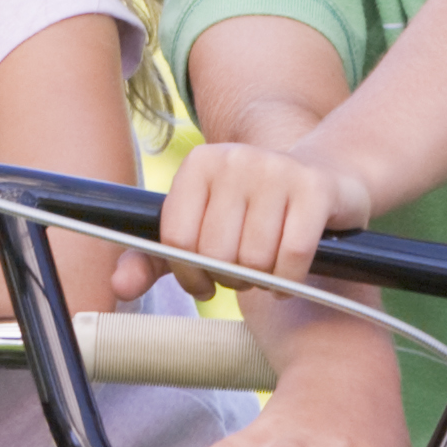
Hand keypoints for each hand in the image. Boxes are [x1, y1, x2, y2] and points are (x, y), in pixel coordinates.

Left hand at [122, 137, 376, 303]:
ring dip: (263, 282)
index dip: (190, 275)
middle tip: (245, 275)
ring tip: (269, 271)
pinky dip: (290, 280)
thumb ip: (154, 259)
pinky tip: (290, 276)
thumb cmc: (254, 213)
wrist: (328, 177)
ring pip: (254, 259)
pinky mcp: (315, 189)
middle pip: (215, 253)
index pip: (176, 240)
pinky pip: (291, 255)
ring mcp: (277, 170)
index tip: (206, 283)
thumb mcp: (200, 229)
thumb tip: (118, 288)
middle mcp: (235, 158)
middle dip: (230, 279)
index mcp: (200, 164)